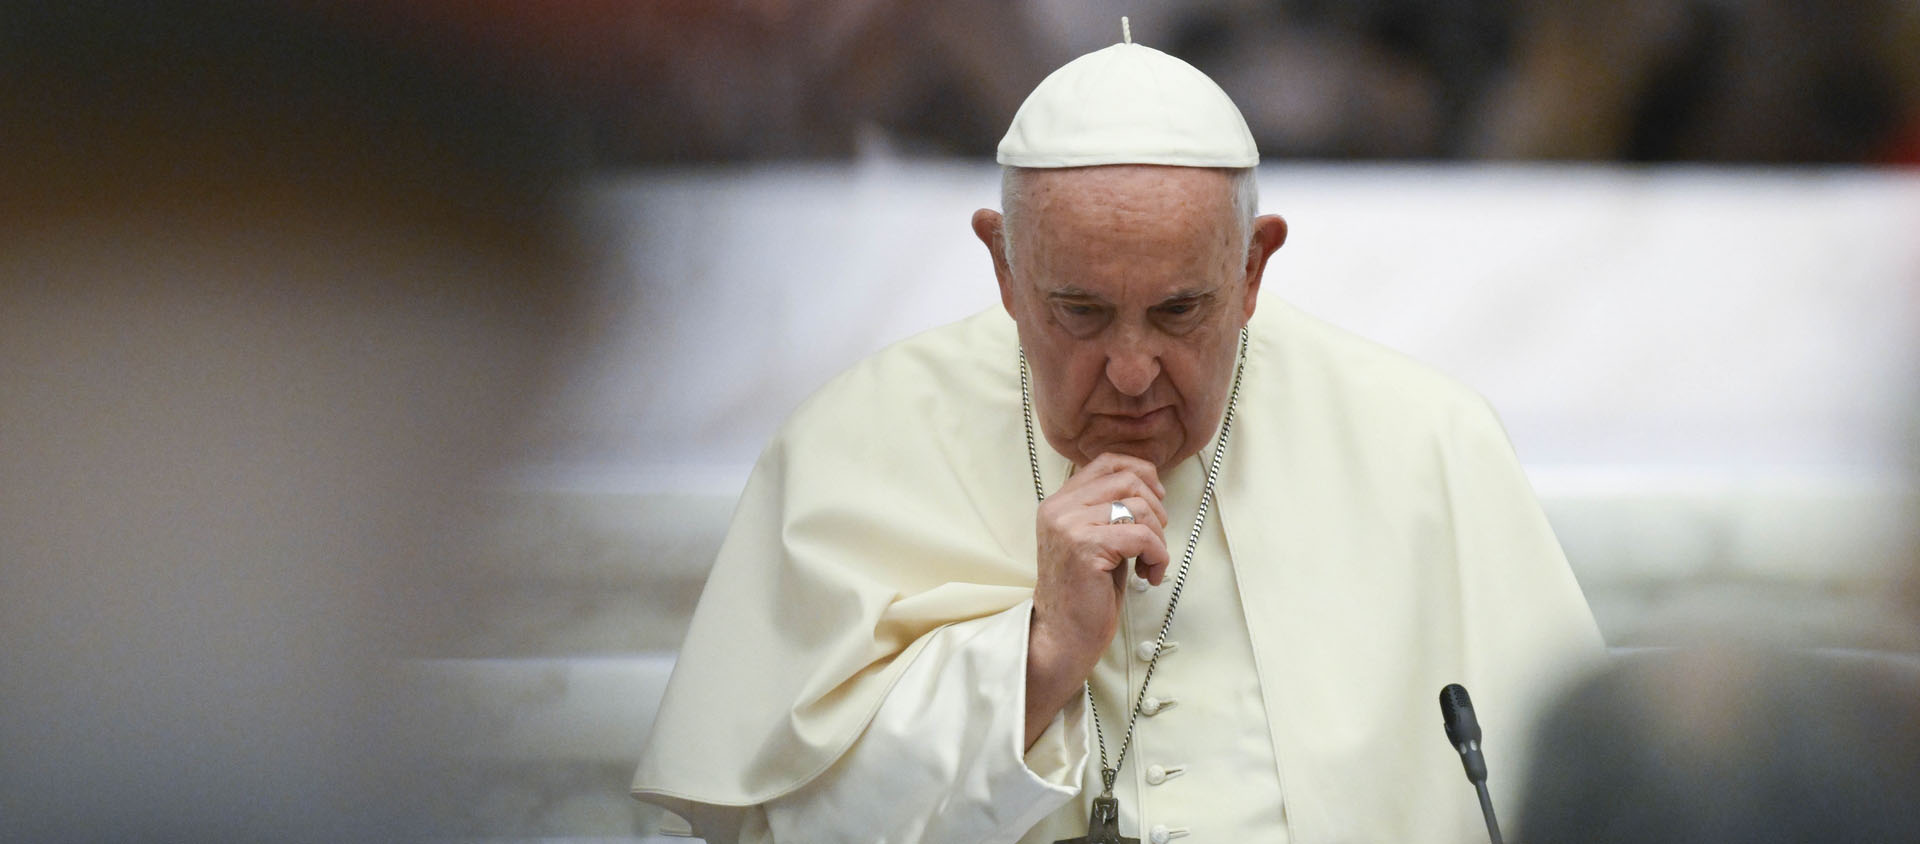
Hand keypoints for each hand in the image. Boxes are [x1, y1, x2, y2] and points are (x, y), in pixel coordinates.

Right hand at [1024, 453, 1167, 747]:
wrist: (1062, 636)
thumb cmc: (1085, 594)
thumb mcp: (1096, 540)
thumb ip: (1110, 511)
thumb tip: (1152, 487)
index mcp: (1059, 502)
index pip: (1107, 462)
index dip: (1141, 472)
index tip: (1157, 499)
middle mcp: (1059, 508)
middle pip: (1128, 480)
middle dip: (1156, 509)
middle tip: (1154, 542)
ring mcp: (1069, 525)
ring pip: (1139, 508)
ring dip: (1158, 539)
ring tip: (1150, 564)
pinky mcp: (1086, 547)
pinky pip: (1142, 536)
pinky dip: (1158, 556)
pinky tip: (1150, 577)